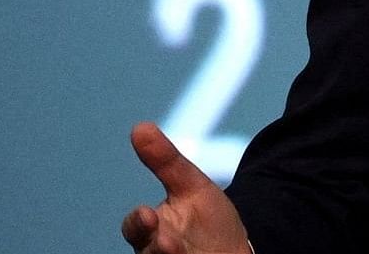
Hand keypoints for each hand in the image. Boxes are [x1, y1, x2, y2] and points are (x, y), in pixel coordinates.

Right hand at [120, 124, 252, 253]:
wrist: (232, 251)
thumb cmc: (206, 220)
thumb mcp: (192, 186)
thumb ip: (166, 161)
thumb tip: (140, 127)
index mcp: (153, 230)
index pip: (137, 228)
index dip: (139, 223)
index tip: (147, 214)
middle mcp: (157, 252)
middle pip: (148, 253)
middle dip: (155, 248)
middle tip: (165, 242)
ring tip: (177, 251)